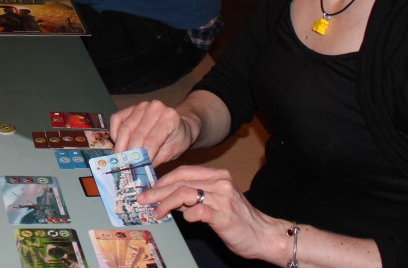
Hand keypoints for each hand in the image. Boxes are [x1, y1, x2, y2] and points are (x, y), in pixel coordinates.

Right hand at [111, 100, 196, 165]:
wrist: (179, 124)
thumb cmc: (176, 139)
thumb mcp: (171, 152)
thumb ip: (155, 160)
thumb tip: (138, 171)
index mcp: (169, 117)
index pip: (151, 141)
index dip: (142, 157)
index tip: (135, 170)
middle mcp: (155, 107)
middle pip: (136, 135)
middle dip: (129, 154)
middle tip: (124, 168)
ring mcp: (141, 106)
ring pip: (125, 128)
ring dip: (120, 146)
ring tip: (119, 160)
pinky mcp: (130, 107)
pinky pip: (116, 119)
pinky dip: (114, 133)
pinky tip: (118, 144)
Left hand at [143, 165, 287, 263]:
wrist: (264, 236)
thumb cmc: (238, 220)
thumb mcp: (215, 202)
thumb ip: (194, 197)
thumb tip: (167, 197)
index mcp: (218, 176)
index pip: (184, 172)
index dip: (163, 180)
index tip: (148, 189)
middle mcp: (220, 183)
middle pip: (181, 181)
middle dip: (158, 191)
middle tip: (143, 199)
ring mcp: (223, 199)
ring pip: (185, 193)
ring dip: (166, 203)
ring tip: (156, 211)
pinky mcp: (224, 216)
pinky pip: (198, 211)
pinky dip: (187, 215)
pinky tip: (184, 219)